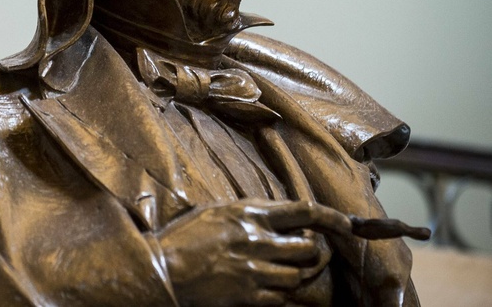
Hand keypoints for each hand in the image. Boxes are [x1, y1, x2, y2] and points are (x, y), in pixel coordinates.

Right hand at [156, 199, 351, 306]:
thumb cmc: (182, 238)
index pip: (304, 211)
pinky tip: (272, 289)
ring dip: (297, 274)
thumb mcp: (215, 212)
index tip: (346, 224)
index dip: (331, 217)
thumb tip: (275, 216)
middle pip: (308, 247)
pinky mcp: (249, 296)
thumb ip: (247, 213)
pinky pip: (282, 298)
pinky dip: (282, 295)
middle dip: (315, 251)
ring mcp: (254, 271)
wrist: (162, 269)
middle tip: (311, 252)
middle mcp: (256, 240)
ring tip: (287, 270)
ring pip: (298, 275)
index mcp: (248, 214)